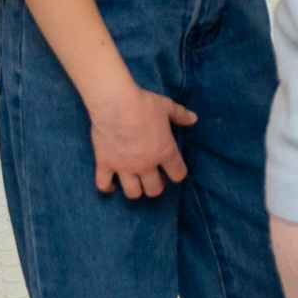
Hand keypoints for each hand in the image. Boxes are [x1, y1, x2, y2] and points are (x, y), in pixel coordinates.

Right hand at [89, 83, 194, 197]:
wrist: (116, 104)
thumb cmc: (145, 104)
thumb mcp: (168, 107)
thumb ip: (181, 115)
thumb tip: (193, 119)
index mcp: (165, 152)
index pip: (178, 174)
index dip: (178, 174)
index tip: (174, 170)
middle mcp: (146, 164)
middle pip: (154, 190)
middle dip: (156, 186)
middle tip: (153, 177)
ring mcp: (124, 167)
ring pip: (132, 193)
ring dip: (136, 190)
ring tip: (135, 182)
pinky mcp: (105, 165)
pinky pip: (103, 186)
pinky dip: (107, 188)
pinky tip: (112, 184)